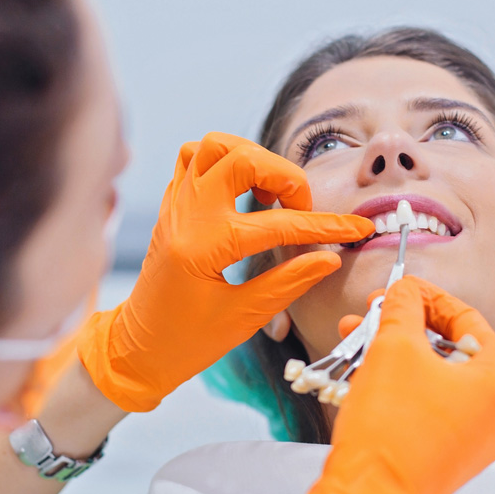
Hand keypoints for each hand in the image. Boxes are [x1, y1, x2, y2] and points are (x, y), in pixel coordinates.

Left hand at [78, 132, 373, 410]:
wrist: (137, 348)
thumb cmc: (186, 341)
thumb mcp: (244, 319)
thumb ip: (289, 283)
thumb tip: (330, 258)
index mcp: (204, 247)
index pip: (278, 224)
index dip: (325, 226)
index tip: (357, 228)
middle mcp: (186, 215)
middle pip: (242, 158)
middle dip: (285, 176)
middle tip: (300, 208)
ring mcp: (175, 205)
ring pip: (214, 145)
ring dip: (252, 158)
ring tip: (271, 192)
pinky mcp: (171, 205)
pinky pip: (192, 157)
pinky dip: (223, 160)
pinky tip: (241, 188)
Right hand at [300, 276, 494, 493]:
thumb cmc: (388, 423)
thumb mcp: (394, 347)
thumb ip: (403, 307)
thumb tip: (405, 290)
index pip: (469, 321)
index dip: (430, 297)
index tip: (401, 289)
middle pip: (452, 350)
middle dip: (407, 325)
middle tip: (374, 311)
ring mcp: (474, 441)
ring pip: (436, 378)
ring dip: (397, 352)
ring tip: (356, 338)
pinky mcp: (449, 458)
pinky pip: (429, 406)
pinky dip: (401, 383)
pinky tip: (365, 369)